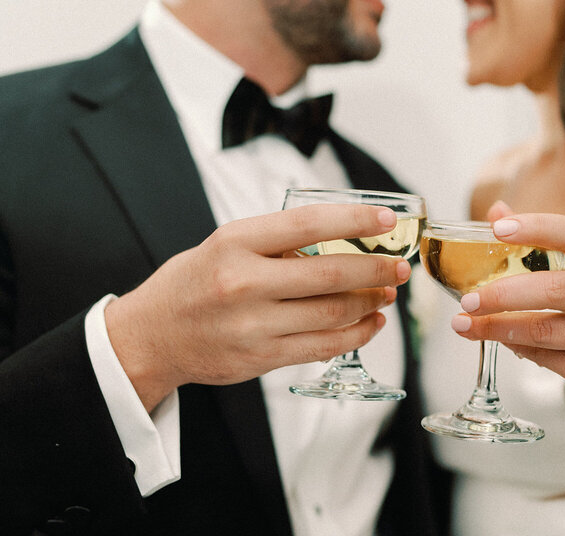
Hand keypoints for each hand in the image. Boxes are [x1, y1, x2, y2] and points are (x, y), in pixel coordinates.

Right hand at [105, 204, 409, 410]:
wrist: (152, 336)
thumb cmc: (194, 282)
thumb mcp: (225, 244)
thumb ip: (278, 242)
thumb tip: (343, 241)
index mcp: (235, 243)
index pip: (310, 224)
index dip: (356, 220)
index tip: (387, 218)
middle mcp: (244, 283)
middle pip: (331, 274)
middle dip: (376, 269)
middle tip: (400, 266)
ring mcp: (254, 325)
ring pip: (333, 314)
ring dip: (370, 303)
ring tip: (386, 293)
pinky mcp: (261, 359)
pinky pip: (322, 347)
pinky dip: (355, 335)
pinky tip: (370, 323)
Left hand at [451, 208, 564, 425]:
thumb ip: (543, 245)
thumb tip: (497, 210)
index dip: (537, 228)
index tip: (498, 228)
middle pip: (556, 288)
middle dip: (504, 293)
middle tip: (468, 299)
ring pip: (549, 329)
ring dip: (500, 327)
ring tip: (467, 325)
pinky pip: (552, 359)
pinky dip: (520, 350)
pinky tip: (501, 342)